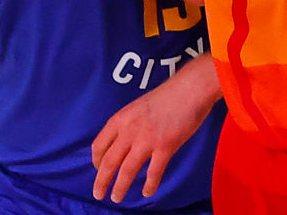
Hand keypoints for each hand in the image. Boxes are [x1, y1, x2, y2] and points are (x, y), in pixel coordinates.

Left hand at [91, 53, 219, 202]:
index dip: (96, 161)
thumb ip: (128, 124)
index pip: (99, 145)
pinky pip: (153, 172)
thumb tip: (123, 143)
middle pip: (109, 162)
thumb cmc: (167, 96)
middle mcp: (129, 130)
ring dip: (120, 187)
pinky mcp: (165, 146)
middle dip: (101, 181)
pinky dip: (149, 185)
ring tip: (117, 198)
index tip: (98, 169)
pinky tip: (147, 192)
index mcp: (121, 118)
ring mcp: (147, 139)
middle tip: (98, 194)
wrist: (190, 88)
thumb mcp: (138, 107)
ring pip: (127, 171)